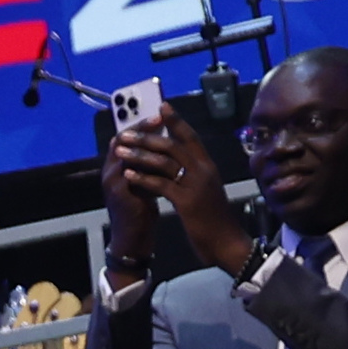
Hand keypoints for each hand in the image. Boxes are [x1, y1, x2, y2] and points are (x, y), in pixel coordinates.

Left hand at [109, 118, 254, 275]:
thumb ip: (196, 174)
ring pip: (165, 161)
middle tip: (125, 133)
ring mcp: (196, 185)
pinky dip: (143, 178)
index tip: (162, 106)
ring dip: (139, 154)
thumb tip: (182, 162)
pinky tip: (128, 174)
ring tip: (120, 150)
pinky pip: (161, 185)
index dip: (176, 120)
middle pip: (173, 145)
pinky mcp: (187, 202)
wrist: (226, 242)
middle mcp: (204, 170)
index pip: (191, 137)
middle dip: (146, 137)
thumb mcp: (206, 190)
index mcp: (208, 166)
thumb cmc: (214, 218)